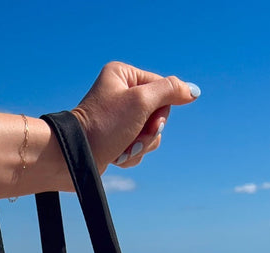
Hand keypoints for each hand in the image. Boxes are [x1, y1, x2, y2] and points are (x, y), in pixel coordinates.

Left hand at [72, 62, 199, 171]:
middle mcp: (121, 93)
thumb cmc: (104, 126)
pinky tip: (116, 156)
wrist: (76, 159)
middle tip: (133, 136)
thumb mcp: (141, 101)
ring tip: (122, 148)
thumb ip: (170, 91)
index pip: (162, 89)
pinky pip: (138, 147)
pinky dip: (131, 155)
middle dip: (149, 131)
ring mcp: (119, 119)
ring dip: (141, 146)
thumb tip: (194, 91)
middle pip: (158, 113)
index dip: (160, 109)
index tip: (146, 119)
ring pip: (150, 134)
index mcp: (124, 75)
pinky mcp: (116, 139)